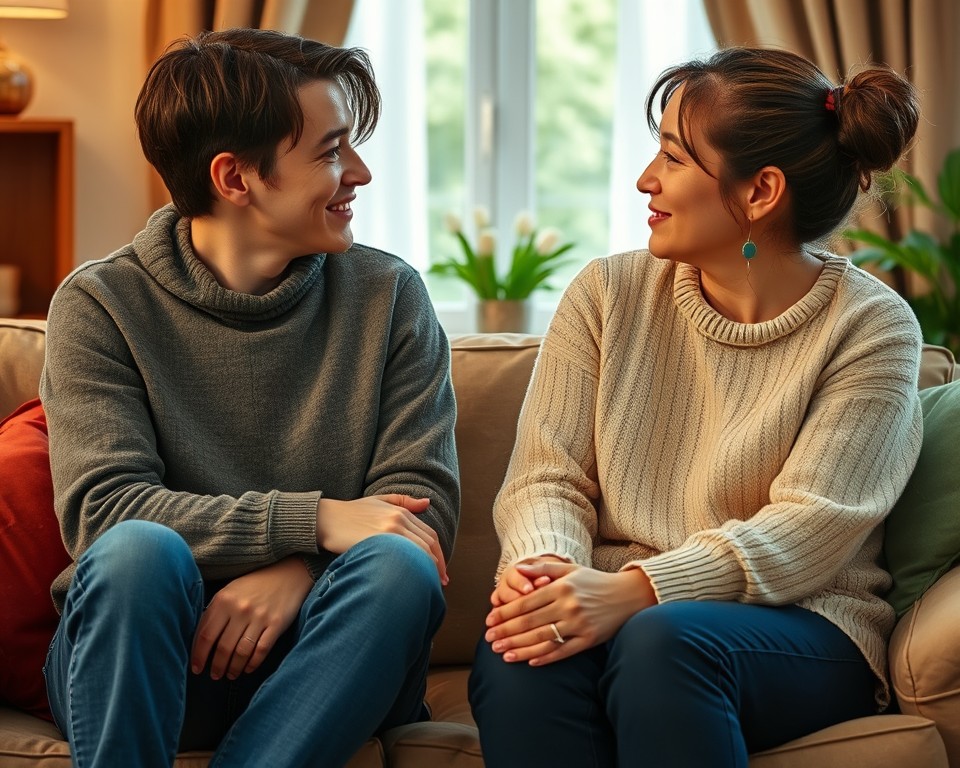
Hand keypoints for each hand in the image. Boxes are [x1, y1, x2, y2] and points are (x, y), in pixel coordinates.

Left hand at [191, 556, 312, 679]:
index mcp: (223, 600)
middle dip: (216, 666)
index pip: (205, 636)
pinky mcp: (277, 624)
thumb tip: (199, 642)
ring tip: (229, 675)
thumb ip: (214, 613)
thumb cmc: (253, 585)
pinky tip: (247, 669)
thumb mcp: (229, 591)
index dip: (198, 656)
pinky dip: (253, 663)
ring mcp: (260, 617)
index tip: (196, 668)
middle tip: (214, 676)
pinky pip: (261, 650)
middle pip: (223, 647)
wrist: (287, 573)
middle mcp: (240, 609)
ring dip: (233, 668)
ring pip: (241, 652)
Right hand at [316, 494, 447, 584]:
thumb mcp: (379, 500)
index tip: (442, 571)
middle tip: (441, 583)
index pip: (430, 536)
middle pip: (428, 546)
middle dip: (438, 566)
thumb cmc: (350, 512)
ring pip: (419, 554)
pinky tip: (412, 583)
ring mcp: (388, 532)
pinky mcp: (376, 543)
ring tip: (430, 587)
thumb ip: (404, 501)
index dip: (439, 554)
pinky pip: (402, 560)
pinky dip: (411, 571)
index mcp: (401, 512)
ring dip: (428, 571)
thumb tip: (427, 503)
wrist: (324, 519)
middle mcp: (399, 520)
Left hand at [484, 562, 655, 664]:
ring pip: (543, 639)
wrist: (628, 595)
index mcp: (561, 588)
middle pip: (530, 622)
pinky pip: (563, 651)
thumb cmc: (594, 582)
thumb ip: (543, 569)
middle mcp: (569, 606)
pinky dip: (545, 657)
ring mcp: (579, 624)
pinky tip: (529, 661)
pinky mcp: (589, 640)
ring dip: (519, 647)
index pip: (525, 602)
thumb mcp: (569, 569)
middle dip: (506, 631)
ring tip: (502, 653)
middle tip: (489, 639)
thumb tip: (518, 569)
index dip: (505, 612)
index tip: (489, 620)